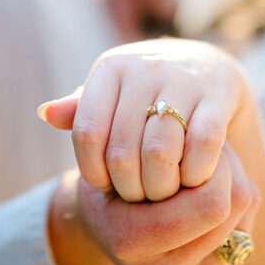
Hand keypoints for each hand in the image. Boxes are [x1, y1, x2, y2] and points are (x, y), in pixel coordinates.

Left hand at [41, 38, 250, 202]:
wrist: (204, 65)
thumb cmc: (146, 90)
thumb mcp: (112, 94)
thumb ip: (80, 110)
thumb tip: (45, 114)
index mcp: (112, 68)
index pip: (88, 133)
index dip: (93, 171)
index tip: (105, 186)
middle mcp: (145, 67)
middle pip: (123, 150)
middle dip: (129, 187)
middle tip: (138, 199)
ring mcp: (183, 78)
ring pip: (161, 151)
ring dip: (161, 186)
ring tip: (162, 194)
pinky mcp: (219, 92)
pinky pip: (203, 143)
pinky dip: (195, 172)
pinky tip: (192, 179)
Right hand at [49, 146, 259, 264]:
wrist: (119, 230)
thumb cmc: (107, 178)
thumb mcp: (97, 152)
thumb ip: (83, 126)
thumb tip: (48, 109)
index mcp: (130, 241)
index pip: (211, 201)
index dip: (210, 161)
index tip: (192, 140)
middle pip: (231, 208)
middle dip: (226, 169)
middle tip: (207, 148)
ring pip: (243, 215)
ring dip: (234, 181)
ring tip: (210, 164)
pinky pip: (246, 228)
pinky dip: (238, 199)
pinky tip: (216, 186)